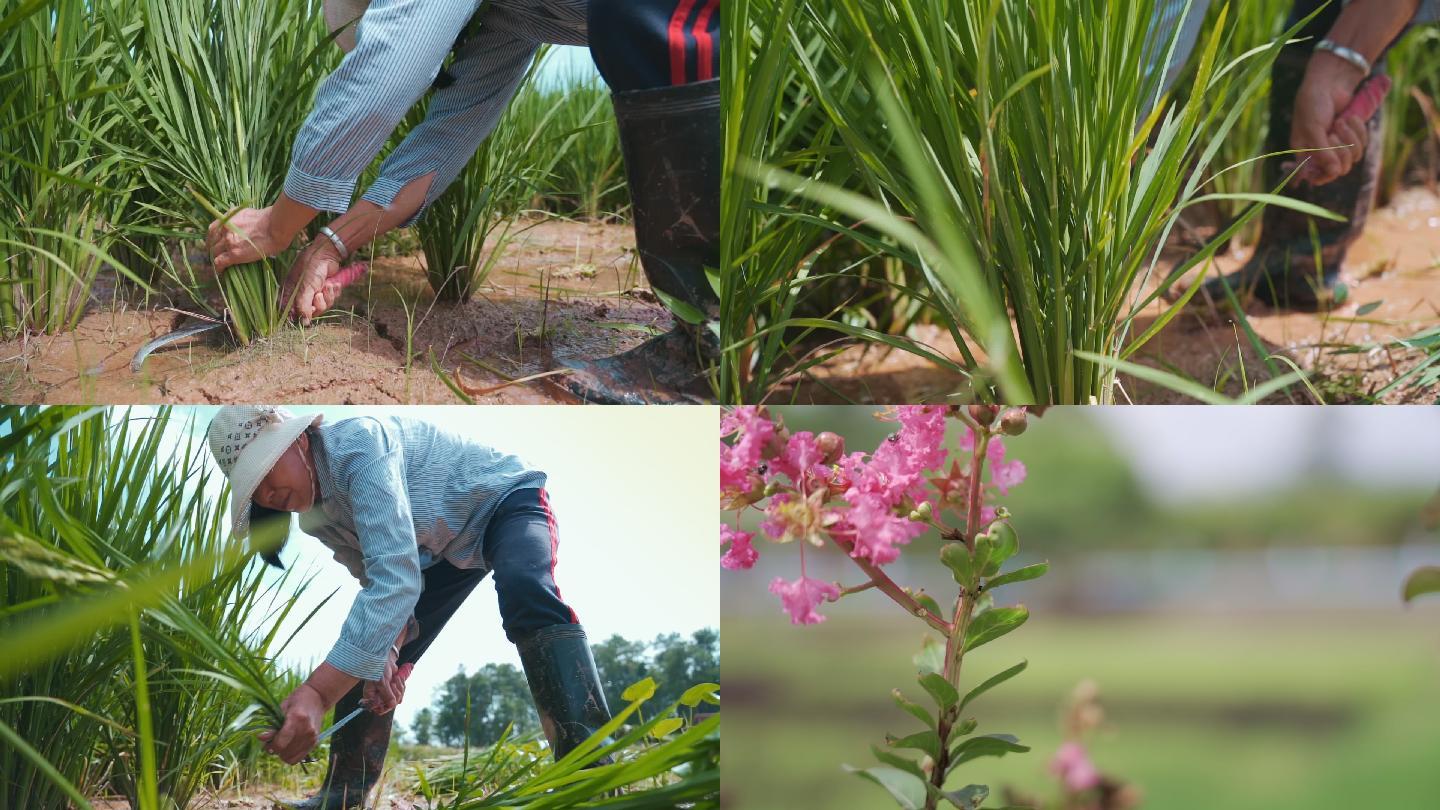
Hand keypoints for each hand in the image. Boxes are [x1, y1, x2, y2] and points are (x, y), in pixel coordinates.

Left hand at [207, 206, 288, 271]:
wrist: (274, 227)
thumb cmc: (266, 219)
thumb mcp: (245, 212)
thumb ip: (235, 217)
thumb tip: (235, 222)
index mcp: (226, 220)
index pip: (211, 231)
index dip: (211, 239)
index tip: (214, 244)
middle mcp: (224, 230)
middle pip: (211, 242)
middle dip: (211, 249)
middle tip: (215, 255)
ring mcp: (228, 243)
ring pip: (214, 253)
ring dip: (214, 259)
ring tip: (218, 264)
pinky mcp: (234, 255)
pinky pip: (220, 262)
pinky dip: (218, 268)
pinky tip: (221, 271)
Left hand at [259, 684, 325, 764]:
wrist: (318, 698)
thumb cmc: (297, 700)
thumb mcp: (282, 708)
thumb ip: (272, 725)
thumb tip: (260, 738)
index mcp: (297, 719)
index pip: (280, 744)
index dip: (270, 746)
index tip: (267, 741)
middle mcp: (307, 731)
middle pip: (285, 753)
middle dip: (275, 750)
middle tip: (272, 742)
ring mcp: (312, 738)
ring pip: (290, 758)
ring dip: (283, 754)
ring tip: (282, 743)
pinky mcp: (315, 742)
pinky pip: (298, 758)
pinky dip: (291, 755)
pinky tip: (289, 746)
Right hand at [284, 240, 344, 324]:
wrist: (327, 254)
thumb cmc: (312, 268)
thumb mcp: (306, 288)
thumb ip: (303, 306)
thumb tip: (304, 323)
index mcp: (291, 293)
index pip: (292, 312)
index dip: (302, 315)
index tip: (308, 313)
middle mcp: (301, 294)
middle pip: (311, 312)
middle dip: (319, 304)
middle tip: (319, 294)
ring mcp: (314, 292)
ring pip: (323, 306)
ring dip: (328, 297)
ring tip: (328, 286)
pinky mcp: (325, 290)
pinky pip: (331, 299)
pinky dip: (334, 293)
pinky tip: (334, 284)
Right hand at [363, 649, 408, 714]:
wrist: (385, 659)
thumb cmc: (379, 669)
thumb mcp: (382, 682)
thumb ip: (387, 695)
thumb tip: (392, 705)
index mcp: (371, 697)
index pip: (380, 710)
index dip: (387, 707)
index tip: (392, 699)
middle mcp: (378, 697)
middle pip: (392, 704)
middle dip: (395, 692)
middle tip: (392, 683)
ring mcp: (387, 693)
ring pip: (398, 698)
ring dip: (399, 687)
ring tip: (395, 678)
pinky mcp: (393, 688)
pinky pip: (401, 692)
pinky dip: (402, 684)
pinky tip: (398, 677)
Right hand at [1291, 54, 1368, 186]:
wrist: (1330, 84)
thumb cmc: (1313, 105)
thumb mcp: (1313, 129)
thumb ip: (1322, 152)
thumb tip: (1334, 173)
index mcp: (1305, 154)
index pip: (1317, 176)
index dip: (1325, 176)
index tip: (1331, 170)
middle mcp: (1322, 152)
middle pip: (1340, 168)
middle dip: (1340, 150)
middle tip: (1333, 134)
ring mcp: (1338, 145)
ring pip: (1353, 156)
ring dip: (1350, 138)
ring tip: (1341, 121)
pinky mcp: (1352, 136)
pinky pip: (1362, 144)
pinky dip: (1359, 131)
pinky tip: (1350, 118)